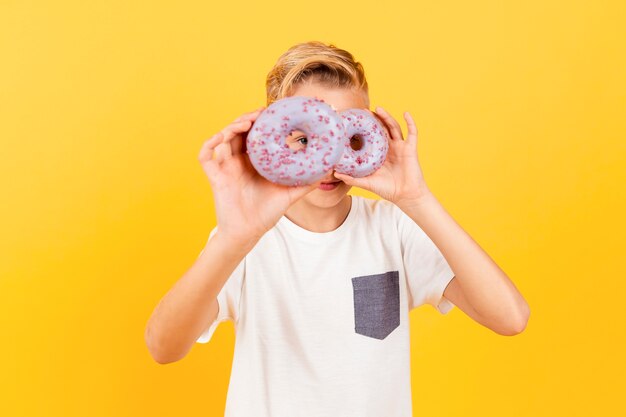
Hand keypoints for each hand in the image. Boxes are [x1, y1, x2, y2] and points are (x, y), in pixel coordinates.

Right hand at [198, 107, 324, 244]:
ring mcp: (225, 167)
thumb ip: (306, 182)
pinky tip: (223, 137)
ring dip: (232, 127)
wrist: (248, 233)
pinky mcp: (215, 177)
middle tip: (260, 113)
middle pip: (238, 131)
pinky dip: (211, 143)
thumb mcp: (290, 194)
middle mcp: (238, 161)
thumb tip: (328, 169)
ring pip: (223, 138)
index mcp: (254, 161)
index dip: (259, 120)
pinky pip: (205, 156)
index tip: (271, 111)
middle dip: (247, 118)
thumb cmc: (266, 214)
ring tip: (246, 123)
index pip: (254, 134)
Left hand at [333, 106, 433, 208]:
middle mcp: (390, 148)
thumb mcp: (367, 183)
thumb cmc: (387, 190)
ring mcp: (400, 147)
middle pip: (381, 128)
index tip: (354, 121)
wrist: (406, 196)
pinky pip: (412, 132)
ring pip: (394, 127)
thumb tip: (335, 173)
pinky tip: (406, 113)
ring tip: (378, 108)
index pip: (371, 137)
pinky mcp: (410, 148)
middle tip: (364, 111)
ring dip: (387, 117)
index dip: (364, 129)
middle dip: (374, 119)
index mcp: (379, 154)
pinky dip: (410, 122)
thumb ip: (352, 178)